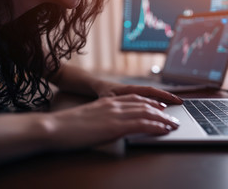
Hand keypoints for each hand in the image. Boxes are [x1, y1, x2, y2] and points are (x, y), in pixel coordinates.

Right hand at [48, 94, 179, 148]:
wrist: (55, 127)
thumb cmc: (68, 126)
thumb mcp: (89, 116)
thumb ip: (103, 117)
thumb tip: (110, 124)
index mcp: (108, 101)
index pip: (135, 98)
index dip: (150, 101)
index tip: (160, 105)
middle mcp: (114, 104)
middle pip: (144, 104)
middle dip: (161, 110)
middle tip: (171, 117)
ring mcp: (115, 114)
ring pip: (146, 112)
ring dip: (163, 119)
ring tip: (172, 125)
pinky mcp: (115, 126)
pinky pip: (142, 124)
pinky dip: (156, 126)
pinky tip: (163, 129)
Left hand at [96, 81, 182, 104]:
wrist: (98, 87)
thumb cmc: (103, 92)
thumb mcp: (107, 99)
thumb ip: (115, 104)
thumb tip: (124, 110)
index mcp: (131, 89)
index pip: (151, 92)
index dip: (164, 95)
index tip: (175, 100)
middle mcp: (136, 90)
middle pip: (156, 93)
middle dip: (169, 97)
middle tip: (181, 103)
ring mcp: (136, 93)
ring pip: (153, 96)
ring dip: (164, 99)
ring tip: (176, 105)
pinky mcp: (135, 97)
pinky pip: (148, 98)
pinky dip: (157, 101)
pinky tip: (163, 108)